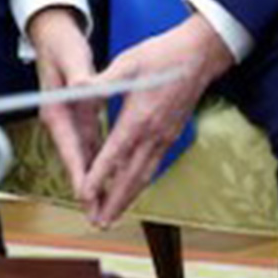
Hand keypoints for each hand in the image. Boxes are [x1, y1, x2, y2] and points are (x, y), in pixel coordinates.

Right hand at [28, 6, 101, 198]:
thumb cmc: (61, 44)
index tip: (86, 194)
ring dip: (95, 183)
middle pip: (77, 159)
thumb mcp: (70, 56)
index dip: (79, 171)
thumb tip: (82, 89)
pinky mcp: (80, 117)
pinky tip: (113, 180)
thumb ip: (79, 75)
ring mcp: (69, 120)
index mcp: (56, 108)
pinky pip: (92, 146)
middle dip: (88, 189)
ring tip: (106, 209)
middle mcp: (61, 119)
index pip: (69, 146)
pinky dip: (102, 165)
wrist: (53, 34)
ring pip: (86, 157)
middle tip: (98, 217)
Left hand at [79, 13, 233, 228]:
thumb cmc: (161, 56)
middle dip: (114, 200)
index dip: (99, 175)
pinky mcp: (171, 136)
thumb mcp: (128, 61)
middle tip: (98, 222)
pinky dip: (140, 183)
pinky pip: (153, 166)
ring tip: (112, 216)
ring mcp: (165, 137)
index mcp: (139, 117)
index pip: (115, 153)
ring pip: (145, 175)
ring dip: (128, 198)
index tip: (85, 194)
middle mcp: (154, 133)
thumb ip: (103, 81)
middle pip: (131, 175)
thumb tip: (78, 88)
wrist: (198, 56)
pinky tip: (131, 191)